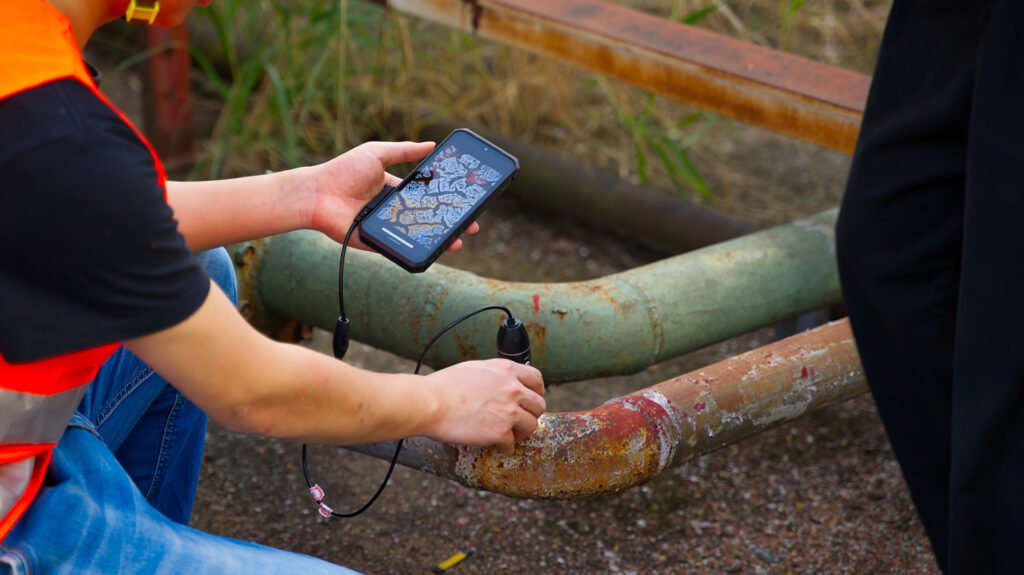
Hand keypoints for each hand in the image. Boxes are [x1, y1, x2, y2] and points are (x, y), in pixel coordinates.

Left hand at [306, 141, 479, 250]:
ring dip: (438, 239)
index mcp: (393, 189)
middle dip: (449, 222)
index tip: (463, 201)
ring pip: (417, 235)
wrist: (317, 194)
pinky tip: (434, 250)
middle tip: (470, 227)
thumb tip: (431, 145)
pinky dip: (416, 250)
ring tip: (457, 242)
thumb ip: (404, 151)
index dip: (444, 199)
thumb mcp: (376, 153)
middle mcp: (392, 209)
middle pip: (426, 217)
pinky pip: (400, 247)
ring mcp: (386, 227)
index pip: (425, 196)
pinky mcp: (377, 242)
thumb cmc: (343, 171)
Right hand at [424, 359, 545, 454]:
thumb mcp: (475, 368)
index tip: (531, 400)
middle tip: (520, 421)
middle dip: (531, 414)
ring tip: (509, 436)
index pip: (536, 379)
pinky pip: (512, 444)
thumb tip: (499, 382)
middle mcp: (512, 389)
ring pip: (531, 425)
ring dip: (521, 432)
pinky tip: (498, 448)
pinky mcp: (501, 432)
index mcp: (506, 370)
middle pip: (539, 405)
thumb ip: (494, 375)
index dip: (537, 392)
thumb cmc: (444, 386)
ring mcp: (509, 411)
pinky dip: (506, 448)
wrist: (431, 403)